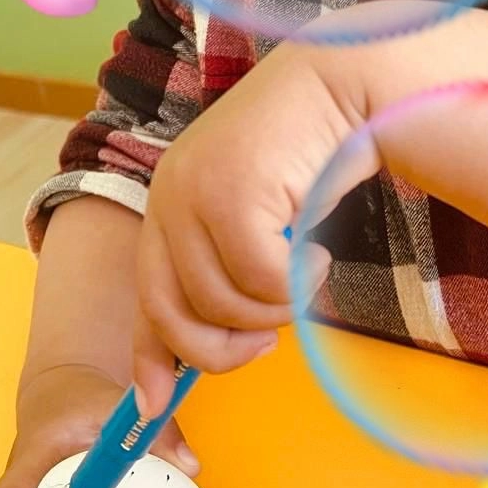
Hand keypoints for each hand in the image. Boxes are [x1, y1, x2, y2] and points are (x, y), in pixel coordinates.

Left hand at [133, 38, 375, 415]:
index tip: (153, 404)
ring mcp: (193, 193)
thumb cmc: (308, 153)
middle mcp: (168, 198)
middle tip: (268, 341)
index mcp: (168, 205)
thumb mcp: (259, 218)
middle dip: (222, 348)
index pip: (146, 296)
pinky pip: (261, 280)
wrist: (341, 83)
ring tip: (307, 269)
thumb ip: (233, 269)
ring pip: (224, 303)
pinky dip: (298, 282)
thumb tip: (229, 345)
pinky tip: (318, 250)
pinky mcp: (229, 193)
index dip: (150, 357)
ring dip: (276, 307)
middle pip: (174, 314)